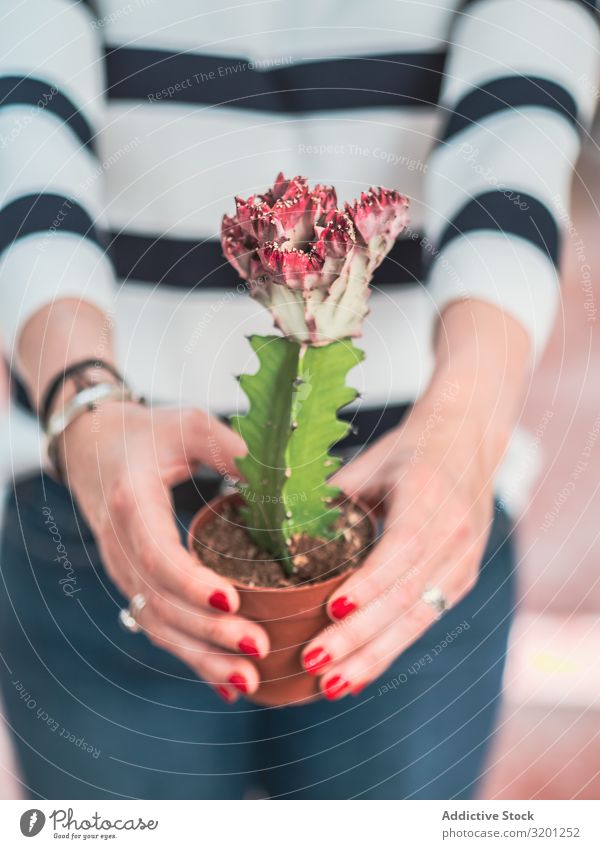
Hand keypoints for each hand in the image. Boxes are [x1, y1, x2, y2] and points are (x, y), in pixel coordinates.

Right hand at [61, 401, 267, 702]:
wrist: (95, 446)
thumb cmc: (148, 432)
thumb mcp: (190, 425)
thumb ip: (233, 449)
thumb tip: (286, 479)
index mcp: (132, 502)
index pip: (157, 553)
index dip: (191, 582)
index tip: (232, 600)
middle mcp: (120, 544)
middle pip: (159, 602)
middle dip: (208, 632)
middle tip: (258, 648)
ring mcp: (123, 569)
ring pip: (156, 624)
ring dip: (201, 656)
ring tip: (248, 680)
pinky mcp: (133, 582)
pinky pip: (158, 625)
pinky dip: (190, 654)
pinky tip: (225, 681)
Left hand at [301, 393, 497, 699]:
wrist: (467, 444)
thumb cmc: (408, 451)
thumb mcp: (370, 462)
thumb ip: (332, 496)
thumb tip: (277, 530)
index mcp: (429, 495)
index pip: (402, 549)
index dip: (368, 584)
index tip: (331, 611)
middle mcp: (455, 533)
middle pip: (407, 596)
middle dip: (359, 636)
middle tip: (314, 663)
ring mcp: (463, 562)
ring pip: (417, 619)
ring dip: (372, 656)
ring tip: (331, 685)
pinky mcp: (462, 581)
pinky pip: (423, 621)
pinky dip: (388, 650)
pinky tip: (357, 673)